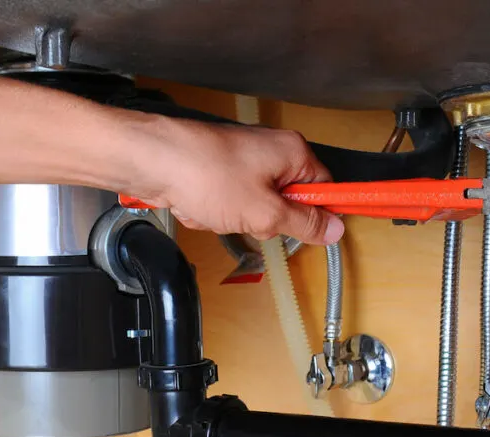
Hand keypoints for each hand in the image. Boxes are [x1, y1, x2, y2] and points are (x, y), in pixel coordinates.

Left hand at [114, 115, 343, 244]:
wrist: (153, 161)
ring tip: (219, 209)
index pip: (325, 188)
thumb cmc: (206, 175)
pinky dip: (217, 212)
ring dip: (238, 219)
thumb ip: (304, 223)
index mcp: (293, 153)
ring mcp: (244, 161)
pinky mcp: (221, 171)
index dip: (317, 214)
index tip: (312, 233)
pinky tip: (202, 207)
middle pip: (289, 202)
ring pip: (257, 208)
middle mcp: (272, 151)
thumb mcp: (265, 213)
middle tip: (250, 217)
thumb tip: (335, 230)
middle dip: (266, 220)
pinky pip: (232, 204)